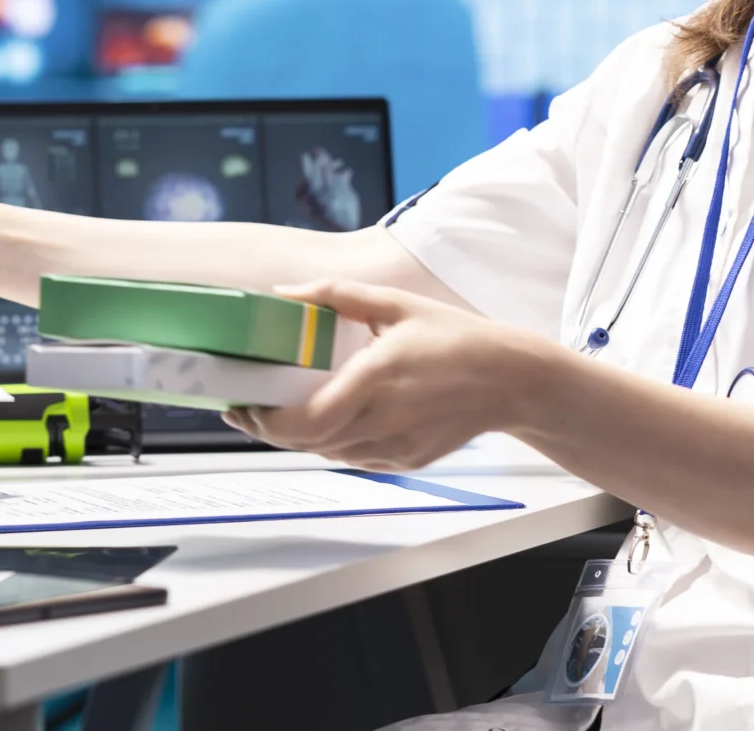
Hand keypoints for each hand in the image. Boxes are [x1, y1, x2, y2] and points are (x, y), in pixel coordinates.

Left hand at [226, 278, 549, 469]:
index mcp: (377, 378)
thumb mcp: (395, 303)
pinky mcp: (407, 460)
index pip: (308, 419)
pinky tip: (323, 422)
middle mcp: (385, 419)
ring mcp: (397, 446)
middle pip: (309, 443)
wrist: (510, 379)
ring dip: (297, 438)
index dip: (267, 422)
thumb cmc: (455, 337)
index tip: (243, 406)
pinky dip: (331, 444)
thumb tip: (286, 293)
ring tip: (275, 414)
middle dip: (268, 431)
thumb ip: (337, 295)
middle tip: (246, 411)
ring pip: (329, 454)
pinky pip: (355, 459)